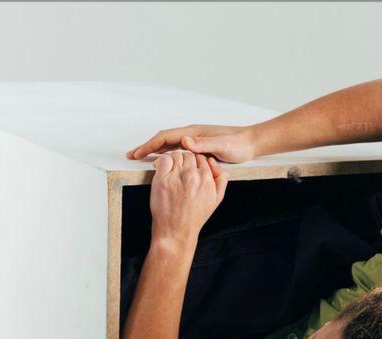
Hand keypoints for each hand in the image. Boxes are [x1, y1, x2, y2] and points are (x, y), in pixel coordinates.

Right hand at [126, 124, 256, 163]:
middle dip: (146, 147)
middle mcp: (192, 136)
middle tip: (131, 155)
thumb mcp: (221, 145)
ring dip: (154, 151)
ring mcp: (195, 141)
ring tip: (141, 158)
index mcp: (193, 134)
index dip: (149, 145)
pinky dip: (166, 155)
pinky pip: (177, 151)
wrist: (250, 143)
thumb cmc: (238, 144)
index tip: (136, 153)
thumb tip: (185, 142)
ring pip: (169, 145)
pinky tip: (163, 161)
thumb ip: (204, 144)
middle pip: (163, 140)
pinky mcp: (199, 148)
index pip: (165, 138)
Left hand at [149, 150, 228, 243]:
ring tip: (172, 170)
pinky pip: (164, 159)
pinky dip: (162, 161)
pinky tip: (161, 168)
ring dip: (174, 160)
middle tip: (181, 169)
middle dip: (186, 161)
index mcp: (207, 180)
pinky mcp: (162, 180)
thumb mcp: (216, 200)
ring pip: (177, 155)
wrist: (176, 231)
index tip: (191, 168)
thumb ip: (221, 180)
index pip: (202, 158)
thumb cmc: (193, 217)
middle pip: (190, 155)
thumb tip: (218, 165)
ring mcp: (176, 177)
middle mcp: (192, 177)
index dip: (196, 162)